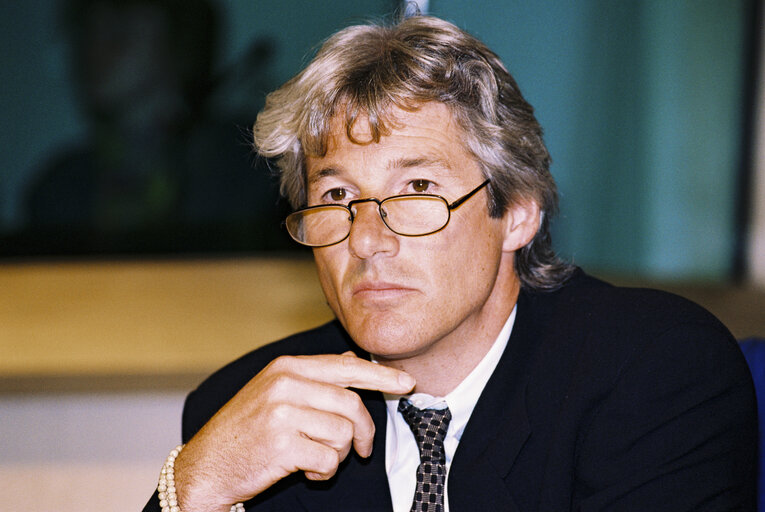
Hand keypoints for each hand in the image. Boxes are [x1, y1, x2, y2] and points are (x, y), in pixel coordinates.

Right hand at [173, 352, 415, 511]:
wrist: (206, 464)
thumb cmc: (246, 428)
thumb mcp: (275, 389)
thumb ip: (314, 375)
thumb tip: (351, 360)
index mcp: (287, 367)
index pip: (346, 368)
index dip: (381, 377)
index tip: (406, 383)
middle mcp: (285, 384)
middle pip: (351, 404)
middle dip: (364, 432)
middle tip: (362, 449)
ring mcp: (281, 413)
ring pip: (342, 434)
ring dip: (338, 455)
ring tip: (316, 458)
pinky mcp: (281, 445)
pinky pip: (328, 460)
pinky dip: (324, 473)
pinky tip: (306, 471)